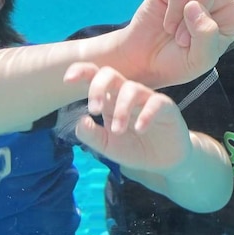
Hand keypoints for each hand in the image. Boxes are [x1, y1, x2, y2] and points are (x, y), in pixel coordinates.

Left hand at [64, 62, 190, 173]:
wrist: (163, 162)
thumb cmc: (134, 148)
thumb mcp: (107, 146)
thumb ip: (91, 135)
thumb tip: (80, 121)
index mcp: (110, 99)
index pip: (94, 77)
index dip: (81, 72)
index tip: (67, 80)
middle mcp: (126, 94)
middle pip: (110, 74)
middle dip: (98, 87)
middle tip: (94, 110)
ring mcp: (147, 98)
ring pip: (131, 88)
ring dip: (121, 109)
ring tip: (117, 130)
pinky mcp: (166, 107)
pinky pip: (155, 103)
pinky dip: (146, 115)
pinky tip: (140, 129)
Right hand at [118, 0, 233, 86]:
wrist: (144, 60)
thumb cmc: (176, 62)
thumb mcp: (200, 60)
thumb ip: (207, 36)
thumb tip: (198, 3)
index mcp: (232, 22)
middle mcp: (217, 1)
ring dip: (187, 20)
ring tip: (177, 34)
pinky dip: (173, 12)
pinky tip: (167, 23)